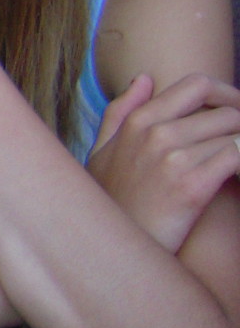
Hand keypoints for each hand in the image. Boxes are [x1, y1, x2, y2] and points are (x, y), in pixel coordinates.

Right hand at [87, 73, 239, 252]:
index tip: (238, 114)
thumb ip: (120, 112)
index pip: (197, 85)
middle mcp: (156, 133)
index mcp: (139, 121)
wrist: (113, 249)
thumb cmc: (112, 202)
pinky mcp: (192, 186)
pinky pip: (237, 157)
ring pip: (237, 134)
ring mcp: (173, 158)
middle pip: (227, 111)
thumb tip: (144, 79)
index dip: (229, 94)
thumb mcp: (101, 152)